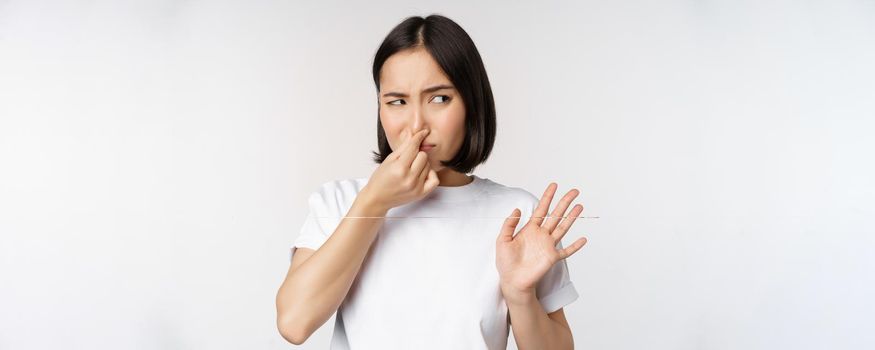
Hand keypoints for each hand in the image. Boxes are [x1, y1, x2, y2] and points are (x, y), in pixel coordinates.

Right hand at [360, 129, 439, 211]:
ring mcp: (416, 187)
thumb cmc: (380, 179)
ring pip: (428, 166)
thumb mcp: (389, 160)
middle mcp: (409, 178)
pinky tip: (422, 174)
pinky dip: (430, 174)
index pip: (414, 147)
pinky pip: (435, 179)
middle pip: (423, 156)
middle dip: (416, 154)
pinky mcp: (421, 194)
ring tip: (410, 168)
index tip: (423, 132)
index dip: (418, 137)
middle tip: (408, 159)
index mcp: (399, 168)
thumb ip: (403, 147)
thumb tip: (413, 134)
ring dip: (421, 164)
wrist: (377, 198)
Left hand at [495, 182, 587, 299]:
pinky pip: (566, 251)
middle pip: (556, 215)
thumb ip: (509, 224)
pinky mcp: (552, 258)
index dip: (547, 197)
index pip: (541, 209)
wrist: (512, 281)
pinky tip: (583, 239)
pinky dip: (575, 246)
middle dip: (564, 202)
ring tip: (580, 206)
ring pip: (563, 228)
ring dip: (571, 217)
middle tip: (574, 191)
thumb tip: (517, 209)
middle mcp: (541, 235)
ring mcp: (548, 246)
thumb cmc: (505, 262)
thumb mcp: (502, 240)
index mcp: (530, 229)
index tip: (554, 185)